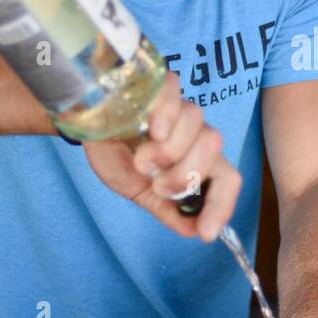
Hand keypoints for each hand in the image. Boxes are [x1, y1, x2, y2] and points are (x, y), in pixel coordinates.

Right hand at [81, 71, 239, 241]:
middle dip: (184, 173)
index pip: (228, 178)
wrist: (89, 134)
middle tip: (155, 182)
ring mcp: (178, 106)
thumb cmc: (120, 158)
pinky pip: (174, 92)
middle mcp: (196, 131)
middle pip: (214, 145)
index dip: (222, 205)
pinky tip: (149, 128)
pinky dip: (164, 114)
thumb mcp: (142, 192)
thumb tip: (195, 231)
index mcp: (199, 160)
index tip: (206, 232)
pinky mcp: (159, 86)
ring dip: (166, 149)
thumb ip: (168, 210)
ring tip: (141, 159)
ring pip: (195, 120)